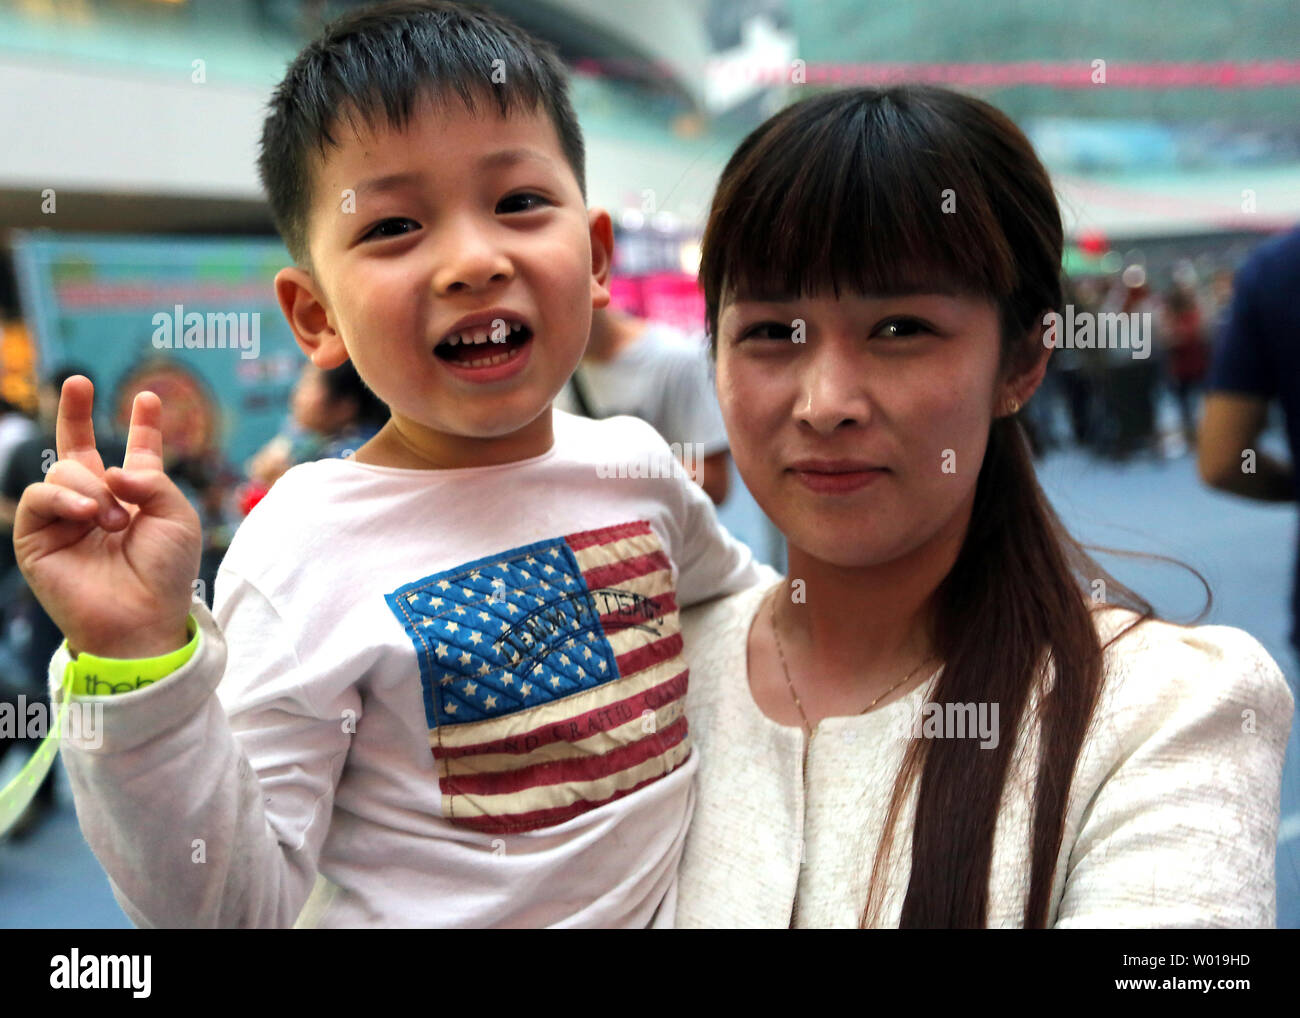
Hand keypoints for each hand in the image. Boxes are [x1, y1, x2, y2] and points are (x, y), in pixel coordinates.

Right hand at [13, 376, 200, 658]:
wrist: (142, 617)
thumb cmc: (167, 573)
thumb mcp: (178, 517)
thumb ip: (153, 480)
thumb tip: (112, 469)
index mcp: (139, 497)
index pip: (138, 454)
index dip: (143, 426)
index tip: (148, 398)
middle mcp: (100, 502)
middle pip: (79, 449)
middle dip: (75, 412)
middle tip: (78, 381)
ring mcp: (66, 518)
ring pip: (64, 471)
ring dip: (92, 489)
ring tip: (114, 520)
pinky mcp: (38, 537)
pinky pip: (39, 497)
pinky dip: (64, 498)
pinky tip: (87, 514)